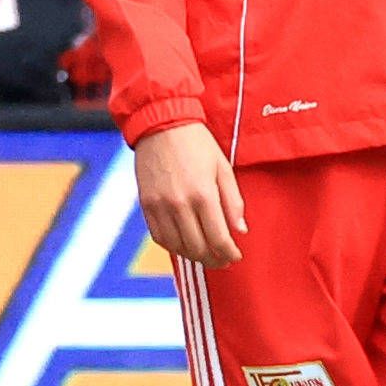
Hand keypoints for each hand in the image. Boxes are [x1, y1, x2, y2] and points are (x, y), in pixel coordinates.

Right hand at [129, 121, 247, 266]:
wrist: (161, 124)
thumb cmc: (197, 144)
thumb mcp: (223, 168)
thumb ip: (233, 201)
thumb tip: (239, 230)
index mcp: (203, 194)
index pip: (218, 238)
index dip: (229, 253)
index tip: (235, 256)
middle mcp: (179, 204)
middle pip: (197, 247)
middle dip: (213, 259)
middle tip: (223, 260)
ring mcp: (159, 206)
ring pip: (176, 246)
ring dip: (193, 256)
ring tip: (205, 255)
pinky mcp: (145, 204)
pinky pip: (158, 236)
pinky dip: (172, 246)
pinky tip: (184, 245)